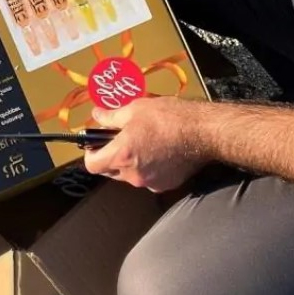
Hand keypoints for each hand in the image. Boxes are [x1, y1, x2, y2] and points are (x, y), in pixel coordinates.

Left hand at [83, 96, 207, 192]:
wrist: (203, 131)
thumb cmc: (168, 118)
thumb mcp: (134, 110)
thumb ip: (111, 116)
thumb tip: (96, 115)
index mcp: (121, 156)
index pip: (92, 165)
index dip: (90, 154)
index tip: (95, 144)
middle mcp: (133, 174)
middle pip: (110, 171)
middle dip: (110, 157)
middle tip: (118, 140)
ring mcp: (150, 182)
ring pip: (130, 175)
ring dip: (130, 163)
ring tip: (142, 143)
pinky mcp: (166, 184)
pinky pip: (149, 178)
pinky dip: (148, 168)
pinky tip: (158, 152)